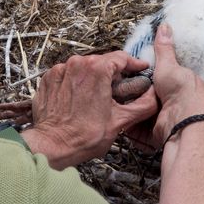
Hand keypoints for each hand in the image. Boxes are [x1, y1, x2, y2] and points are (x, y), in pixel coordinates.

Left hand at [22, 51, 157, 168]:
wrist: (52, 146)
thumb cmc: (83, 136)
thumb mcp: (121, 121)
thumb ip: (143, 105)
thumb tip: (154, 96)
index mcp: (97, 69)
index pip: (121, 57)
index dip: (133, 64)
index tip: (139, 69)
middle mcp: (77, 64)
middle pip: (102, 61)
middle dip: (113, 73)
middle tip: (119, 88)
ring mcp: (60, 70)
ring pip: (84, 67)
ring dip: (93, 78)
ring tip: (97, 97)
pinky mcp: (48, 79)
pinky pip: (67, 74)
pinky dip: (75, 83)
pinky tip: (79, 99)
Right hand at [124, 24, 203, 149]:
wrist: (184, 124)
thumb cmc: (181, 91)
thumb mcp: (170, 66)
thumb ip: (164, 49)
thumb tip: (165, 25)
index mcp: (180, 84)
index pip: (160, 78)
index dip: (145, 77)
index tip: (130, 74)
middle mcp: (174, 103)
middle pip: (148, 97)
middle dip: (134, 95)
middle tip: (118, 90)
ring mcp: (165, 120)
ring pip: (141, 114)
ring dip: (130, 111)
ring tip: (114, 104)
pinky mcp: (156, 136)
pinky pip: (139, 132)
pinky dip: (130, 128)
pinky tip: (120, 120)